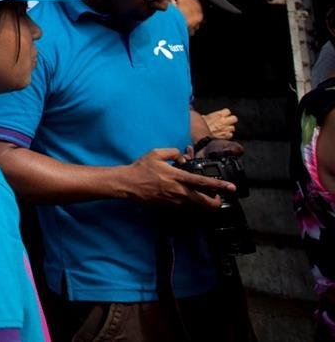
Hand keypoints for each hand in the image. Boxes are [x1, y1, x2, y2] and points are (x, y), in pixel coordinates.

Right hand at [119, 148, 235, 208]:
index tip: (231, 188)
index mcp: (177, 177)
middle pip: (204, 201)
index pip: (203, 182)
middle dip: (215, 202)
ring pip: (195, 206)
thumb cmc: (142, 167)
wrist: (128, 184)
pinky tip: (189, 200)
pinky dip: (190, 204)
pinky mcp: (168, 207)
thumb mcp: (156, 153)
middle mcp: (179, 191)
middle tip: (220, 200)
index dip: (219, 186)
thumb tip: (183, 158)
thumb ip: (173, 153)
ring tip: (206, 199)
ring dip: (203, 204)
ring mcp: (174, 201)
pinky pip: (184, 207)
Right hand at [203, 108, 237, 139]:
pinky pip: (230, 135)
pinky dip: (227, 135)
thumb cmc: (200, 127)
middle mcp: (224, 121)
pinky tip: (222, 135)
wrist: (201, 137)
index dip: (225, 113)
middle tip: (225, 122)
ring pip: (233, 128)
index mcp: (218, 115)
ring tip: (222, 129)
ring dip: (228, 128)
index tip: (221, 115)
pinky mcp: (226, 136)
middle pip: (234, 118)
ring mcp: (226, 129)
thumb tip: (205, 117)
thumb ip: (208, 117)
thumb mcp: (202, 119)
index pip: (227, 111)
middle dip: (231, 120)